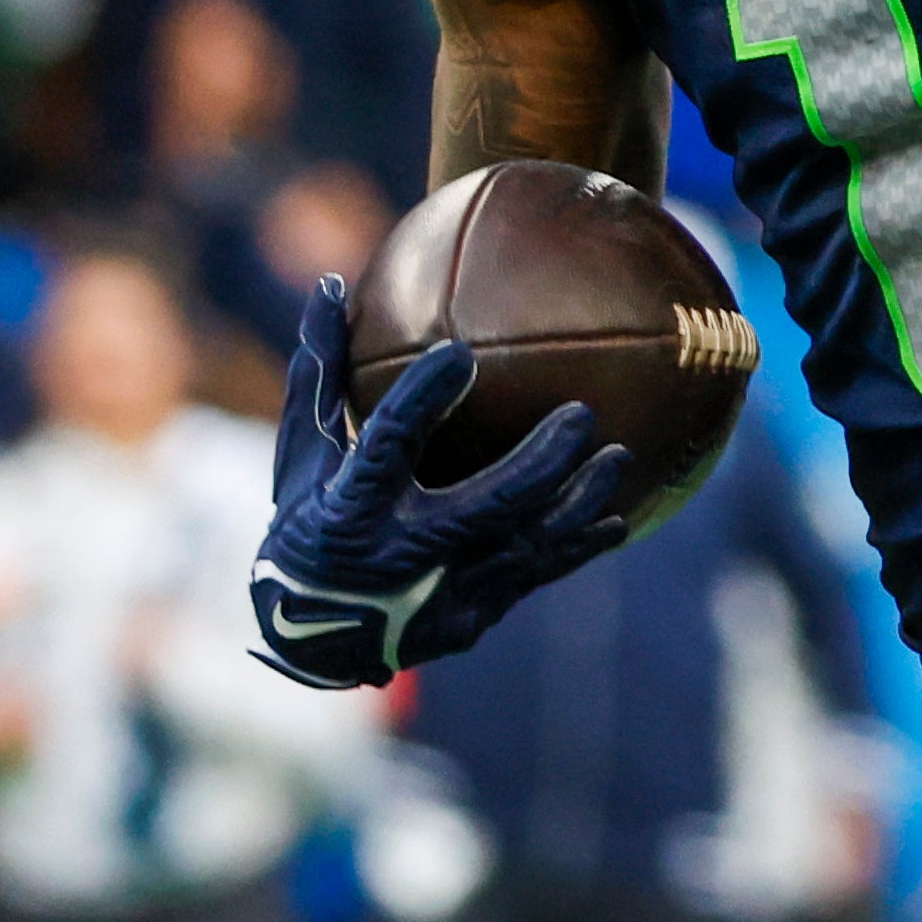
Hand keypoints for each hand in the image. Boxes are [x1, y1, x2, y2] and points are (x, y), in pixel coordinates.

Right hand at [247, 280, 631, 689]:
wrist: (312, 636)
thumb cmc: (308, 521)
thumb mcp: (302, 454)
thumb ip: (321, 375)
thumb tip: (329, 284)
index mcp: (352, 506)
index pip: (388, 444)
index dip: (422, 400)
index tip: (461, 355)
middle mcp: (399, 555)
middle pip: (484, 507)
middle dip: (540, 465)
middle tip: (583, 417)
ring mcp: (439, 595)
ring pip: (525, 547)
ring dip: (577, 503)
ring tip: (619, 458)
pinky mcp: (469, 619)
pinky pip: (532, 577)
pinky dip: (573, 549)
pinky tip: (611, 521)